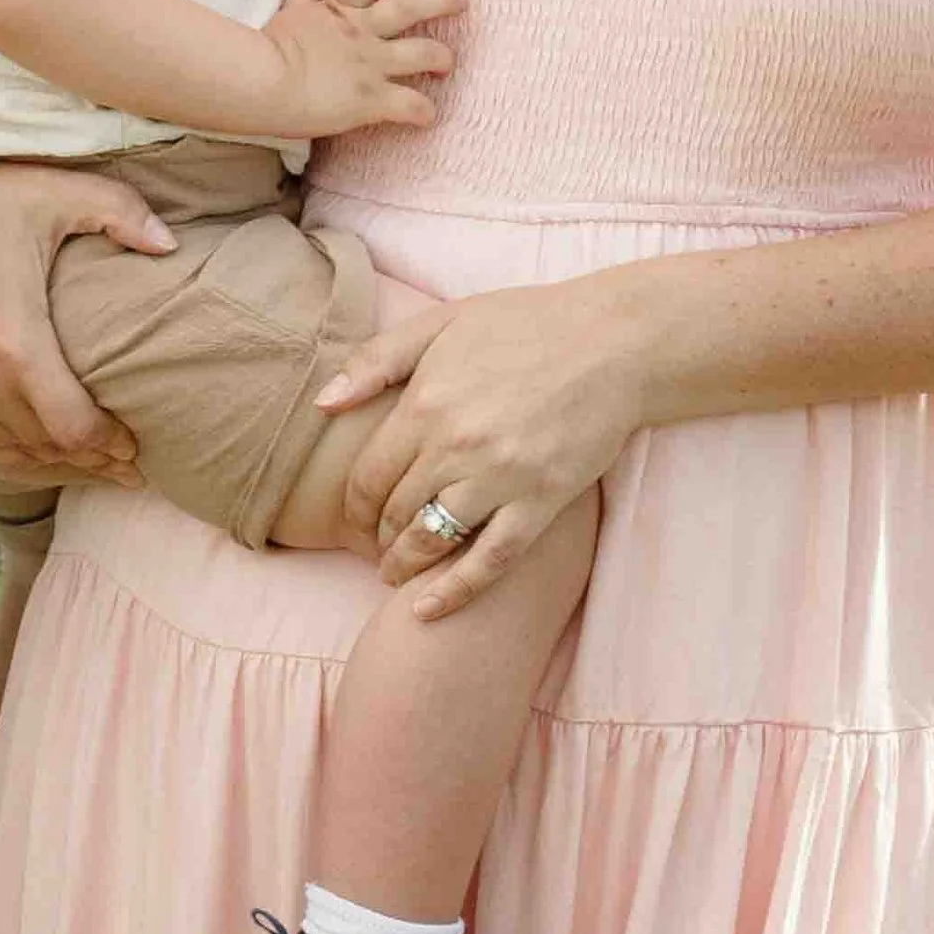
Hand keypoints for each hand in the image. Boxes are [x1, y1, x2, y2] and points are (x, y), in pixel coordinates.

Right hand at [0, 158, 178, 489]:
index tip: (137, 450)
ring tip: (86, 464)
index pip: (75, 430)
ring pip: (5, 454)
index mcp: (14, 345)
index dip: (111, 449)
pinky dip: (3, 451)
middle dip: (91, 461)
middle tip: (125, 469)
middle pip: (45, 450)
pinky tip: (29, 451)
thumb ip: (121, 212)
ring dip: (48, 462)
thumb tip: (172, 245)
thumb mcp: (52, 191)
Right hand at [261, 0, 460, 140]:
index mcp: (340, 11)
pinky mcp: (373, 99)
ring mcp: (371, 65)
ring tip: (449, 63)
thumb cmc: (266, 50)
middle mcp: (362, 32)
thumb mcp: (287, 15)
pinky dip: (424, 112)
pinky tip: (428, 117)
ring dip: (442, 56)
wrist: (262, 83)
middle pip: (411, 6)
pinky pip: (411, 105)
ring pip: (423, 53)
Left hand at [320, 269, 653, 617]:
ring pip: (435, 541)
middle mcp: (456, 446)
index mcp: (426, 403)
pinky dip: (456, 592)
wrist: (611, 342)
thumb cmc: (523, 324)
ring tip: (393, 575)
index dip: (355, 506)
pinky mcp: (541, 503)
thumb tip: (323, 403)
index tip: (354, 518)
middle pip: (398, 512)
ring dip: (405, 566)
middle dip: (378, 537)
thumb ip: (377, 361)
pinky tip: (427, 611)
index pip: (370, 475)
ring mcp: (501, 479)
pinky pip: (490, 561)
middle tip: (373, 549)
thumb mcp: (441, 323)